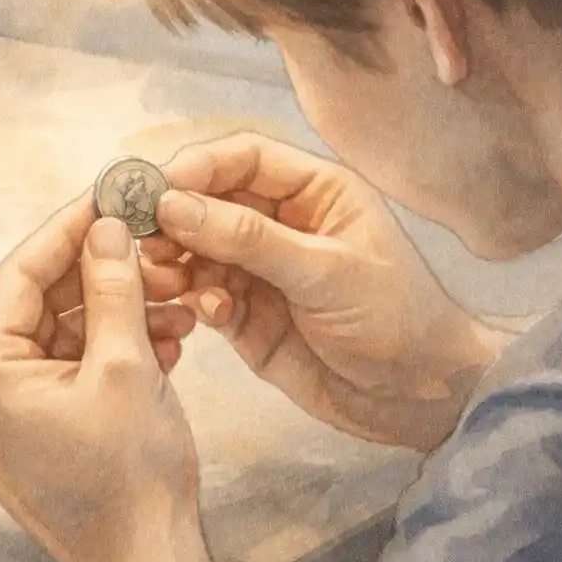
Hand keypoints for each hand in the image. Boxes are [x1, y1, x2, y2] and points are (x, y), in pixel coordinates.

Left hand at [0, 196, 202, 561]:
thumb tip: (105, 227)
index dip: (64, 231)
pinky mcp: (27, 440)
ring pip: (55, 340)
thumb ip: (112, 286)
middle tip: (149, 246)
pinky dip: (106, 353)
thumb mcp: (128, 366)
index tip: (105, 198)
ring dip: (112, 315)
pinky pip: (62, 375)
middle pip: (34, 307)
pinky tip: (161, 340)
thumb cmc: (132, 477)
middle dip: (98, 277)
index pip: (15, 276)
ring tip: (174, 300)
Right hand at [144, 132, 507, 451]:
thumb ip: (247, 238)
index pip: (243, 159)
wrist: (420, 402)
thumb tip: (171, 204)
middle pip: (209, 201)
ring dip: (176, 262)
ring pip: (197, 249)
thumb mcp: (325, 271)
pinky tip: (205, 316)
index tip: (156, 191)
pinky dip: (195, 301)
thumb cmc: (393, 319)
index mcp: (314, 192)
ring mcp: (260, 270)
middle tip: (142, 240)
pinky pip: (204, 295)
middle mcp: (281, 223)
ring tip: (166, 282)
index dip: (197, 167)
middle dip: (174, 218)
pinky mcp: (246, 316)